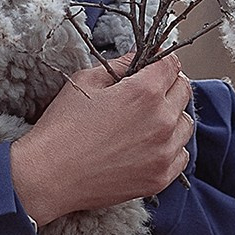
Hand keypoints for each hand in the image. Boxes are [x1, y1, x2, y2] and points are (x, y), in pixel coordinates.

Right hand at [10, 54, 194, 226]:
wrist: (49, 176)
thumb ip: (119, 65)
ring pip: (185, 124)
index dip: (163, 60)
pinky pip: (181, 155)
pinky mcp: (160, 178)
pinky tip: (149, 146)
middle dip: (169, 85)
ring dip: (172, 117)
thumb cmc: (62, 128)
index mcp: (144, 92)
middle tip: (149, 91)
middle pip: (184, 91)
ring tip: (147, 122)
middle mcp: (161, 121)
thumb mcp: (86, 82)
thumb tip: (138, 56)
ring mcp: (164, 152)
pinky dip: (171, 148)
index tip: (156, 65)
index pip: (172, 65)